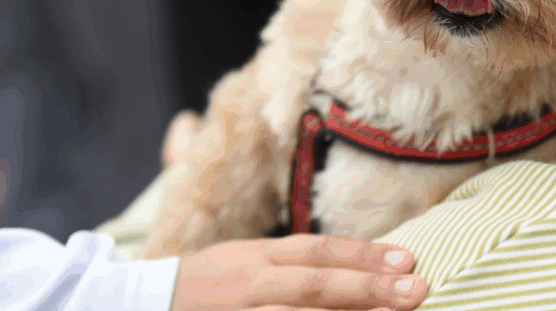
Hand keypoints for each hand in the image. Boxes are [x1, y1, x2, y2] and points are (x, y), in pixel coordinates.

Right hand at [171, 235, 428, 310]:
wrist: (137, 305)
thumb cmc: (206, 287)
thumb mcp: (245, 262)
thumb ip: (294, 265)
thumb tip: (360, 268)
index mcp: (256, 257)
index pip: (319, 251)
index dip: (366, 255)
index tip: (409, 260)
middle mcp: (249, 284)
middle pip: (317, 286)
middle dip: (370, 287)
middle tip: (418, 290)